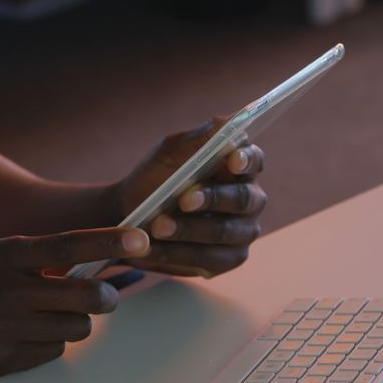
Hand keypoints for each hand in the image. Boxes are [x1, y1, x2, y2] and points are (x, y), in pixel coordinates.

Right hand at [0, 227, 149, 382]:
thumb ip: (29, 261)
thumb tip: (84, 264)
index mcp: (3, 254)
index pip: (69, 243)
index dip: (110, 240)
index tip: (143, 237)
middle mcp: (9, 289)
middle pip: (88, 295)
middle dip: (104, 298)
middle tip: (104, 297)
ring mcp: (8, 327)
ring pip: (76, 328)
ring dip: (73, 324)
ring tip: (48, 319)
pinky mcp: (5, 360)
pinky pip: (52, 353)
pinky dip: (48, 346)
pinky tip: (21, 339)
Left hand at [114, 117, 266, 277]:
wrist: (127, 217)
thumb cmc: (154, 179)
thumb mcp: (170, 154)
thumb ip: (198, 140)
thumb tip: (226, 122)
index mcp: (239, 167)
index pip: (254, 160)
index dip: (246, 160)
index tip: (230, 161)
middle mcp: (249, 200)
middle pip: (243, 199)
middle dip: (212, 199)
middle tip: (182, 200)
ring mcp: (240, 233)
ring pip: (224, 232)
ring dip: (188, 229)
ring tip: (157, 226)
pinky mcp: (225, 260)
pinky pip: (208, 259)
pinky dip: (177, 253)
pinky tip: (152, 248)